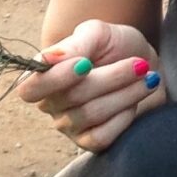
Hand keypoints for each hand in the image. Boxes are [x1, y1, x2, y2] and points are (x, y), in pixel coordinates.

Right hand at [13, 19, 165, 151]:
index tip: (86, 64)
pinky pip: (102, 136)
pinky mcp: (90, 142)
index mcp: (42, 76)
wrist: (145, 65)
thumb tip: (48, 58)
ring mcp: (69, 125)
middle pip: (72, 97)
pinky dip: (124, 117)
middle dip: (112, 78)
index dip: (56, 78)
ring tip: (146, 78)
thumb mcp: (97, 34)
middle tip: (138, 65)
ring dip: (126, 94)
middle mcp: (50, 103)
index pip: (30, 88)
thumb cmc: (115, 47)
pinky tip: (134, 103)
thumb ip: (75, 44)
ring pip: (92, 114)